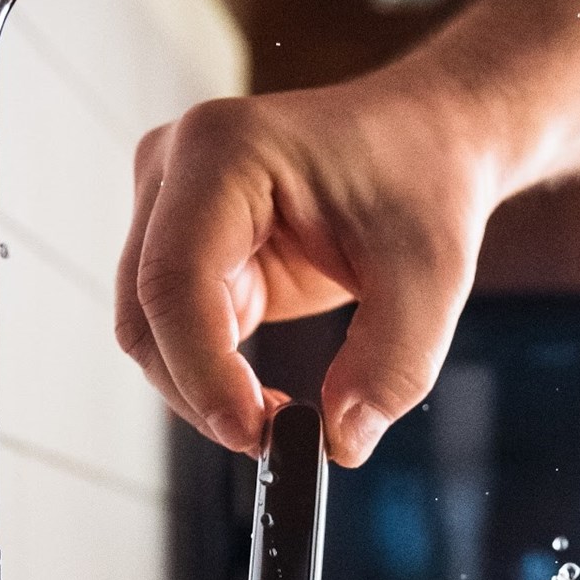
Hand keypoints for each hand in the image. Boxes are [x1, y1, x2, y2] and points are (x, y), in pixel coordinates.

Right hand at [115, 70, 503, 465]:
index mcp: (225, 149)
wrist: (430, 139)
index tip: (255, 432)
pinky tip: (269, 396)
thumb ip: (393, 364)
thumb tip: (341, 440)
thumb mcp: (433, 274)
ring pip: (151, 329)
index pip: (176, 278)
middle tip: (275, 440)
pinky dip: (214, 374)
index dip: (202, 369)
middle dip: (201, 390)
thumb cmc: (426, 177)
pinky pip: (178, 329)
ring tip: (283, 417)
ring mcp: (171, 204)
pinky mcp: (187, 243)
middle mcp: (177, 167)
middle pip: (146, 311)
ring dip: (204, 388)